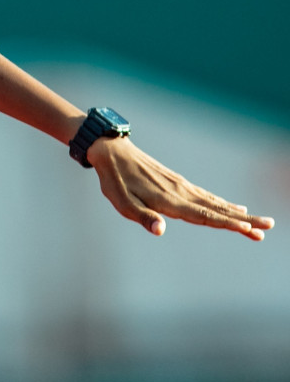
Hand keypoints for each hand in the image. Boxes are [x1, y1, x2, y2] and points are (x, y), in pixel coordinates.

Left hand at [89, 134, 274, 239]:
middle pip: (216, 210)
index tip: (249, 229)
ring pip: (215, 203)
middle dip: (243, 220)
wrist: (112, 151)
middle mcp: (180, 193)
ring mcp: (181, 186)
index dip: (226, 223)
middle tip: (268, 227)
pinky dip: (223, 203)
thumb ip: (142, 217)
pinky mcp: (178, 183)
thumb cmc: (115, 180)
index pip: (202, 216)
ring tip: (260, 222)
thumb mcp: (121, 202)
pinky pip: (206, 196)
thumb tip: (161, 231)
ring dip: (238, 214)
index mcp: (168, 201)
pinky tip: (235, 208)